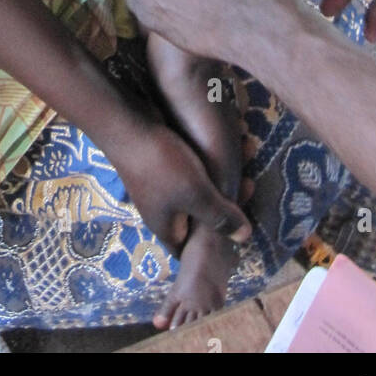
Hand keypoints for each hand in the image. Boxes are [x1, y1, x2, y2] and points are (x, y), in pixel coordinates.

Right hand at [111, 116, 249, 253]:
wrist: (127, 125)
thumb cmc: (162, 166)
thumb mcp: (197, 194)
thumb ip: (220, 216)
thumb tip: (245, 237)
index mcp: (168, 228)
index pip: (192, 250)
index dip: (215, 246)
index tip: (240, 227)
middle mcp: (163, 211)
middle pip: (202, 216)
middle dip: (229, 199)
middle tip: (249, 179)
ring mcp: (161, 187)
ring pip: (201, 188)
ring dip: (223, 174)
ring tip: (245, 151)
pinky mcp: (161, 164)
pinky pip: (193, 169)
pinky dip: (210, 160)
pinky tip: (226, 141)